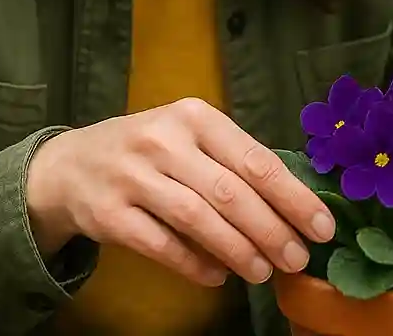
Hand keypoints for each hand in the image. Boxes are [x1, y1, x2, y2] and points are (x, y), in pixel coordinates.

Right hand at [24, 98, 335, 287]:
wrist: (70, 165)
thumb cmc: (148, 150)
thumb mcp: (189, 136)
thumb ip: (233, 160)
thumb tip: (293, 204)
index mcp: (195, 116)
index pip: (255, 159)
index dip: (293, 196)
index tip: (322, 226)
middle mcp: (164, 140)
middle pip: (231, 192)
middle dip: (273, 230)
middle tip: (299, 258)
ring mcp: (133, 177)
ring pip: (199, 219)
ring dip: (239, 250)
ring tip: (266, 271)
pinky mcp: (109, 214)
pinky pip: (162, 245)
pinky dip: (195, 264)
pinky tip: (219, 276)